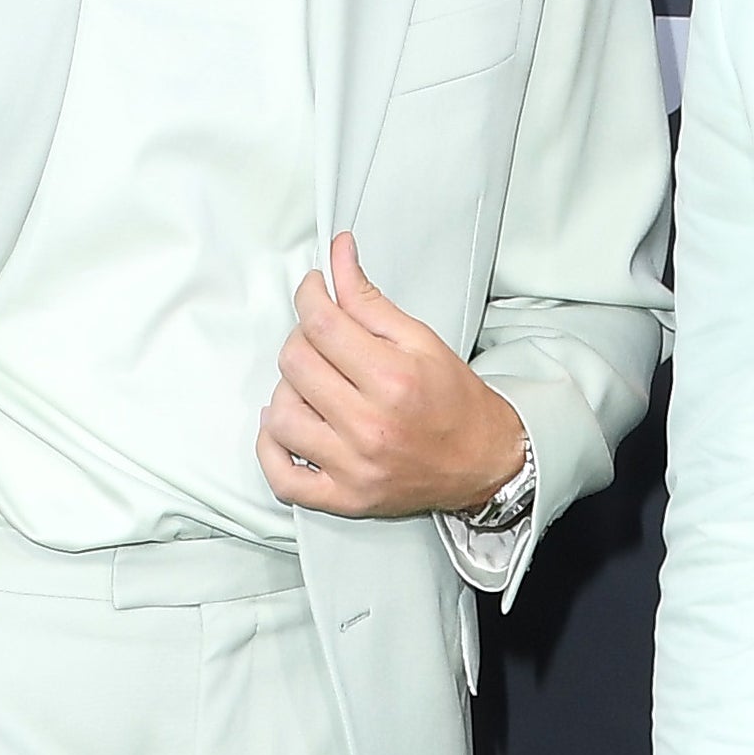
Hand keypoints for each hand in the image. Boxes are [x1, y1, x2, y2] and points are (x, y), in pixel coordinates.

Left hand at [257, 232, 525, 518]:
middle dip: (301, 338)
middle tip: (321, 338)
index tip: (314, 290)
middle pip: (296, 364)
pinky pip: (282, 478)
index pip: (322, 324)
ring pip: (281, 417)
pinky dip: (271, 450)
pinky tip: (286, 428)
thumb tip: (338, 255)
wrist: (482, 461)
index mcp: (392, 379)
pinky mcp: (343, 499)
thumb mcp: (420, 339)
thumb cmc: (453, 399)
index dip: (310, 295)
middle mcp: (370, 425)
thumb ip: (369, 300)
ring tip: (313, 386)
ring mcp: (353, 467)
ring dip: (288, 391)